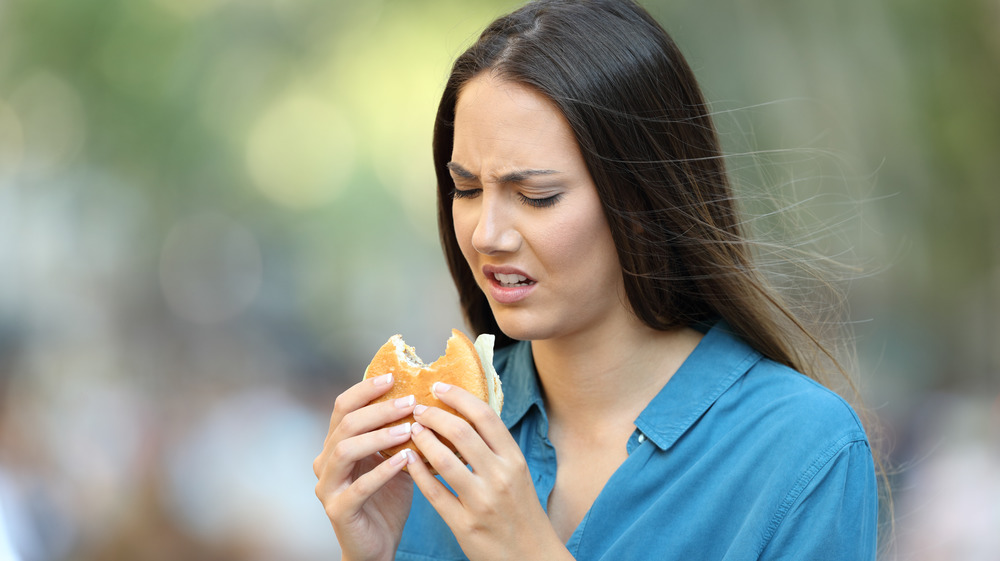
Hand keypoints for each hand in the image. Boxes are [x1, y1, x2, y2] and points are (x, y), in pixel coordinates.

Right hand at [313, 374, 417, 560]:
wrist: (377, 546)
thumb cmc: (387, 500)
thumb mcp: (394, 460)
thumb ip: (399, 434)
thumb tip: (427, 400)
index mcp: (336, 444)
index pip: (343, 407)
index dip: (365, 389)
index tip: (393, 377)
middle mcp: (324, 461)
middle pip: (346, 424)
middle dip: (379, 409)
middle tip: (410, 401)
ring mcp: (327, 486)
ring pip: (346, 450)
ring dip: (379, 436)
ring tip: (409, 429)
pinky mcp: (338, 510)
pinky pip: (358, 487)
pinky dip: (383, 471)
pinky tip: (406, 461)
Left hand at [406, 382, 571, 560]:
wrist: (532, 557)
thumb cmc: (521, 512)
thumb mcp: (518, 474)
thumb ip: (495, 448)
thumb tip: (466, 414)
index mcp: (514, 459)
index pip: (485, 416)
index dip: (458, 397)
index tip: (439, 387)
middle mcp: (501, 477)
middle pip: (461, 432)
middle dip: (434, 415)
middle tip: (418, 408)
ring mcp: (482, 502)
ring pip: (443, 460)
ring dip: (422, 440)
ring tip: (412, 430)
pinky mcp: (465, 525)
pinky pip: (433, 492)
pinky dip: (417, 472)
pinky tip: (408, 460)